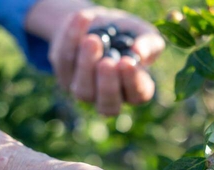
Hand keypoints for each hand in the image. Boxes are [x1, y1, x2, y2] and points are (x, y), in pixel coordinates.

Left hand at [47, 6, 163, 114]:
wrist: (98, 22)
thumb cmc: (127, 32)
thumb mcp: (143, 32)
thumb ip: (148, 44)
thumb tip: (138, 54)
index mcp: (135, 89)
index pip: (138, 95)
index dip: (133, 82)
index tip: (128, 62)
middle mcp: (109, 98)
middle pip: (108, 106)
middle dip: (107, 85)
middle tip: (108, 62)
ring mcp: (85, 91)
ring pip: (83, 90)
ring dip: (87, 65)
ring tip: (93, 40)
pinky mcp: (64, 76)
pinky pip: (65, 61)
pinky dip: (72, 39)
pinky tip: (83, 18)